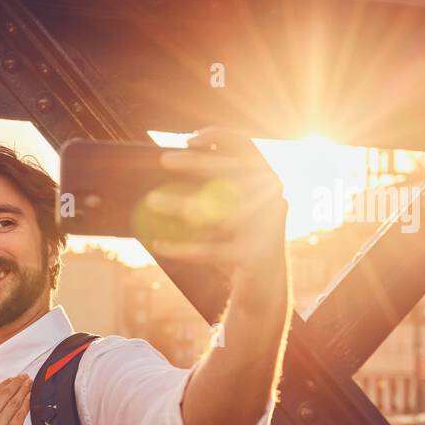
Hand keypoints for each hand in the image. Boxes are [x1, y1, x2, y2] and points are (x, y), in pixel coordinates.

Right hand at [0, 374, 31, 424]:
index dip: (4, 384)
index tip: (12, 379)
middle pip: (5, 394)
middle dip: (17, 383)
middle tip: (25, 376)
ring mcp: (0, 424)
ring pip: (14, 402)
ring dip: (24, 390)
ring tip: (30, 383)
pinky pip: (21, 415)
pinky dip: (27, 404)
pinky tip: (32, 398)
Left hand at [145, 127, 286, 273]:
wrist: (263, 288)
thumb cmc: (237, 241)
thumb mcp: (228, 211)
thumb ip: (211, 187)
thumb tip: (173, 162)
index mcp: (268, 183)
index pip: (247, 147)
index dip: (220, 136)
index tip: (189, 139)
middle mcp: (274, 201)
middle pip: (232, 173)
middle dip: (196, 163)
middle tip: (164, 159)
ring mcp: (267, 229)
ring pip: (218, 212)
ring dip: (180, 204)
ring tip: (151, 200)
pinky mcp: (255, 257)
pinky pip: (211, 250)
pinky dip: (182, 249)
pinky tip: (158, 246)